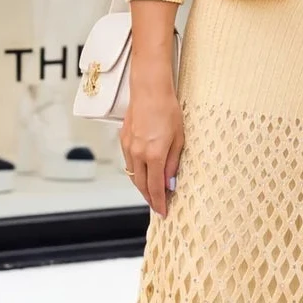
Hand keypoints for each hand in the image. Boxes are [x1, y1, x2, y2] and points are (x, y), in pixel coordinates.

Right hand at [119, 66, 182, 217]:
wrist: (149, 90)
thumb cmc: (168, 109)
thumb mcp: (179, 138)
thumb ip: (173, 163)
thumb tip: (171, 182)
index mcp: (154, 155)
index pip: (156, 187)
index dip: (159, 202)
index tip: (164, 212)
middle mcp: (138, 154)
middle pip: (142, 185)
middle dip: (150, 198)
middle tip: (158, 206)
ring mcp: (128, 147)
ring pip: (134, 176)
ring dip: (142, 187)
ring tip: (152, 193)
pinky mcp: (123, 140)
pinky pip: (129, 163)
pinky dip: (137, 173)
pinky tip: (144, 174)